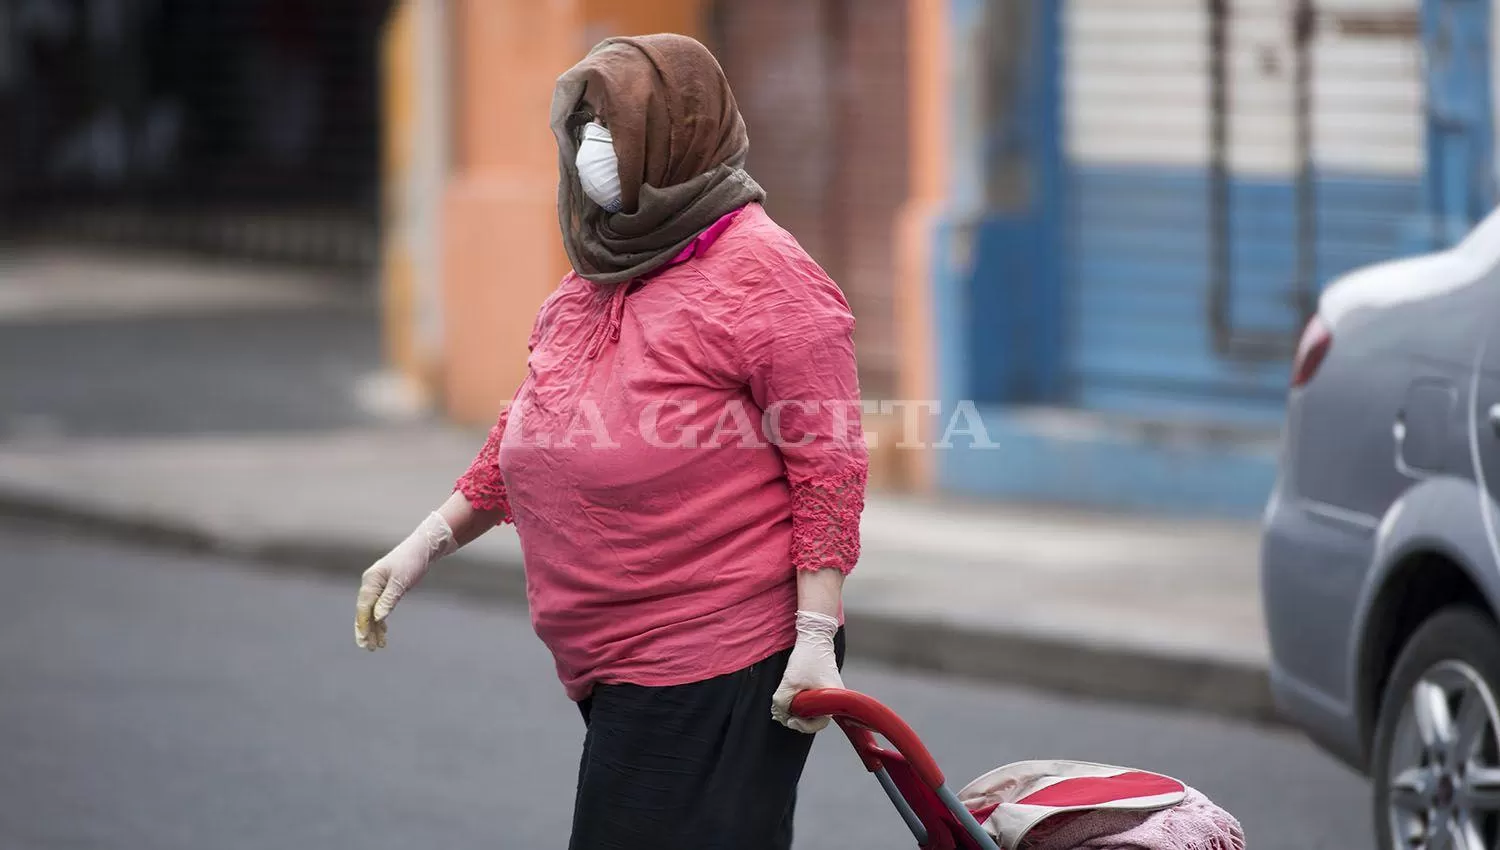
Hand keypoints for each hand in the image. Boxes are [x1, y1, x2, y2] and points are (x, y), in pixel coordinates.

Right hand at [354, 512, 455, 650]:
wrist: (424, 547)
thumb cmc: (412, 561)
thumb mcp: (401, 581)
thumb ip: (388, 599)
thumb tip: (377, 618)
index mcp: (371, 580)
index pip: (363, 607)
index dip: (362, 625)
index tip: (364, 640)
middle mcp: (371, 583)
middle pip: (365, 611)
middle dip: (366, 630)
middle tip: (368, 648)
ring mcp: (378, 586)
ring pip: (372, 612)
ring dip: (374, 629)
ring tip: (377, 646)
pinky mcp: (386, 589)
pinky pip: (379, 608)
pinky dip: (381, 620)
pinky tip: (383, 632)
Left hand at [772, 611, 842, 732]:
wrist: (814, 637)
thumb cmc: (808, 657)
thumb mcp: (790, 682)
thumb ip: (782, 702)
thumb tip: (779, 714)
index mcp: (832, 700)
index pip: (819, 724)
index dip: (803, 726)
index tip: (791, 720)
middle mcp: (834, 699)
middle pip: (814, 718)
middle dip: (797, 717)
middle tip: (784, 713)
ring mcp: (828, 692)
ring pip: (811, 709)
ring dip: (796, 708)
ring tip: (785, 702)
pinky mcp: (822, 686)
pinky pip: (810, 700)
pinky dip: (799, 700)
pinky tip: (790, 694)